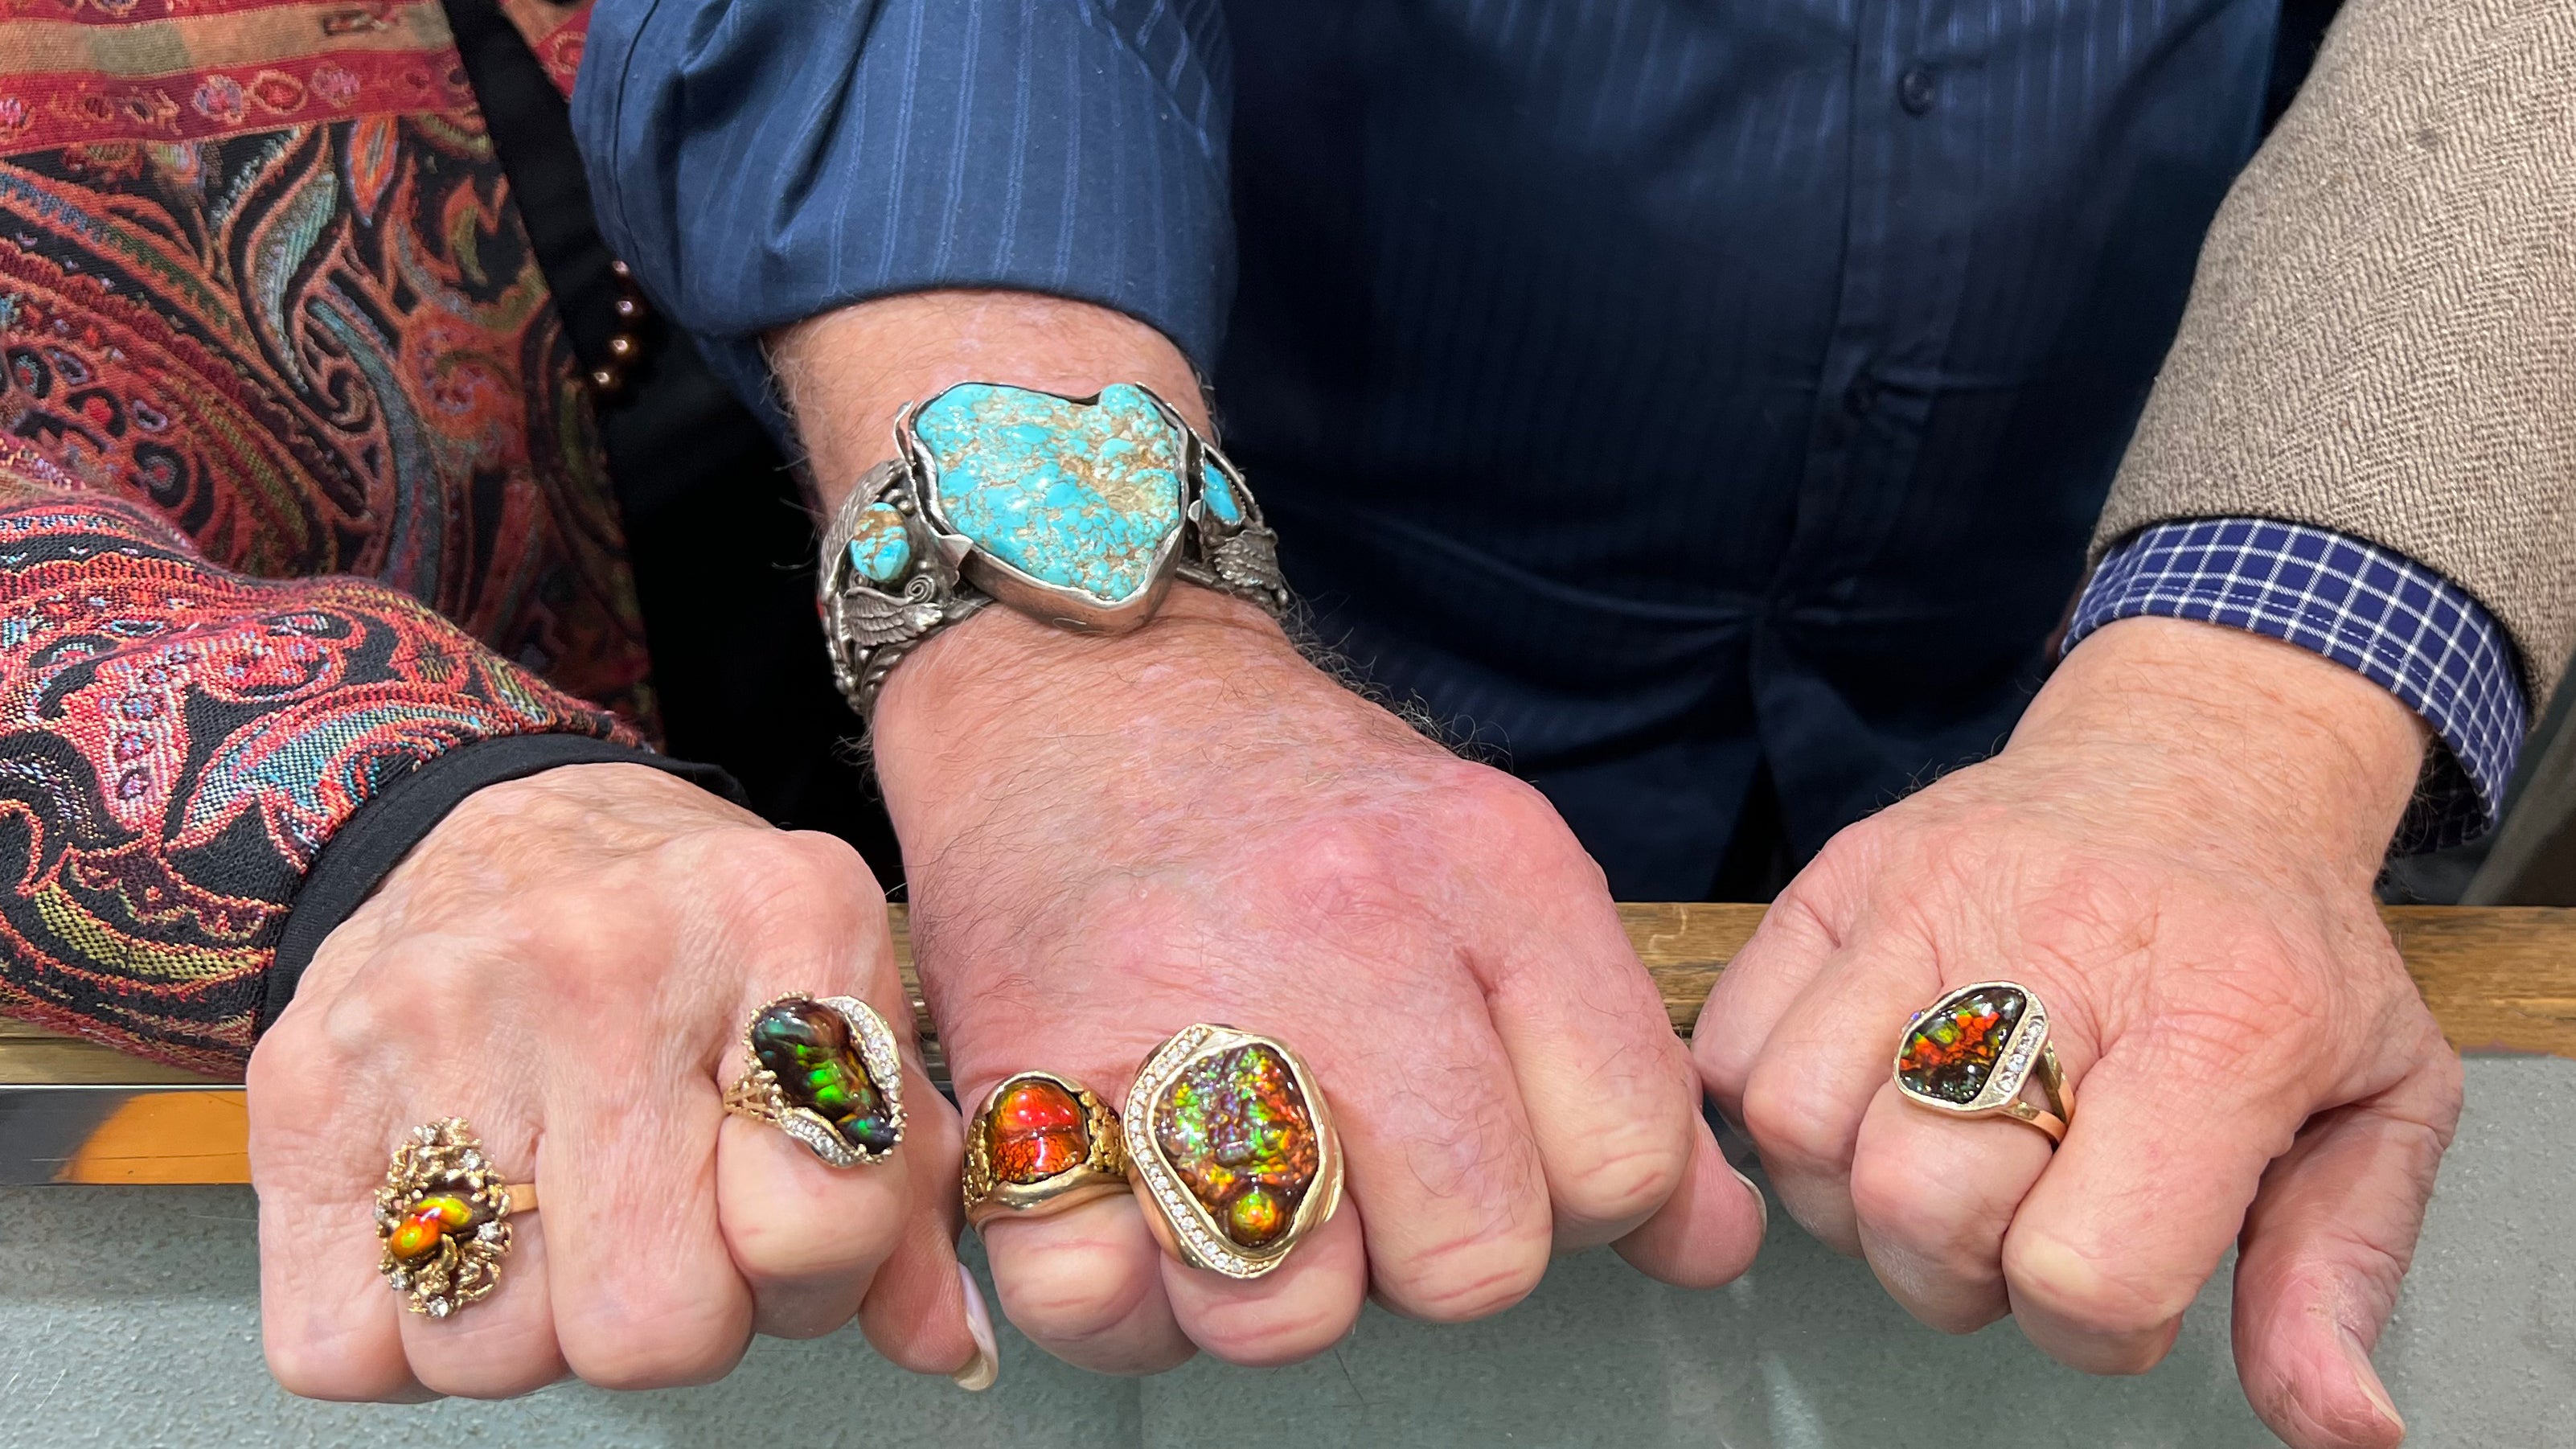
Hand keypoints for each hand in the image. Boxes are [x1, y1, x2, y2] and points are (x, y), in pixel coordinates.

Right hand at [248, 764, 989, 1399]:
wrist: (507, 825)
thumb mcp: (841, 1017)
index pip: (818, 1224)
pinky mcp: (301, 1085)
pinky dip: (406, 1331)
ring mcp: (439, 1016)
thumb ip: (902, 1186)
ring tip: (565, 1214)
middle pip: (653, 1327)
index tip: (782, 1222)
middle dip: (682, 1316)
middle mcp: (604, 957)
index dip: (811, 1274)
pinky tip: (464, 1227)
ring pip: (495, 1354)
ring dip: (541, 1327)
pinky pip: (344, 1348)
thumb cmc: (700, 944)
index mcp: (783, 921)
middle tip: (672, 1226)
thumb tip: (948, 1350)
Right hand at [870, 589, 1765, 1371]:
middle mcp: (1342, 934)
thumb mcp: (1492, 872)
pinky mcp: (1023, 1074)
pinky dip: (1122, 1298)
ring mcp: (1176, 1006)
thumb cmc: (1286, 802)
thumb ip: (1614, 1056)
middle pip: (1477, 1257)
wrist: (1071, 688)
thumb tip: (1710, 1243)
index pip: (1628, 1154)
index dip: (1582, 1198)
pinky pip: (1100, 1303)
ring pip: (1291, 1309)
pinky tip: (1137, 1209)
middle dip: (1432, 1257)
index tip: (1511, 1152)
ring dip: (1275, 1292)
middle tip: (1371, 1172)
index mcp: (1486, 874)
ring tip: (1248, 1189)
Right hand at [1694, 617, 2461, 1448]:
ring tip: (1933, 1161)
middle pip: (1918, 1207)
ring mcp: (1924, 901)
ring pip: (1802, 1130)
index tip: (2119, 1278)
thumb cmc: (2280, 948)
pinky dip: (1777, 1105)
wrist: (2197, 756)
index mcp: (2219, 1024)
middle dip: (1957, 1271)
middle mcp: (2053, 951)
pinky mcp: (1834, 875)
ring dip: (1853, 1195)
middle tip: (2017, 1222)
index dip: (2091, 1321)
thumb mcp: (2378, 1104)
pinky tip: (1865, 1097)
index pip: (2088, 1264)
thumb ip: (2340, 1273)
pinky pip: (1731, 1045)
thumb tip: (2336, 1424)